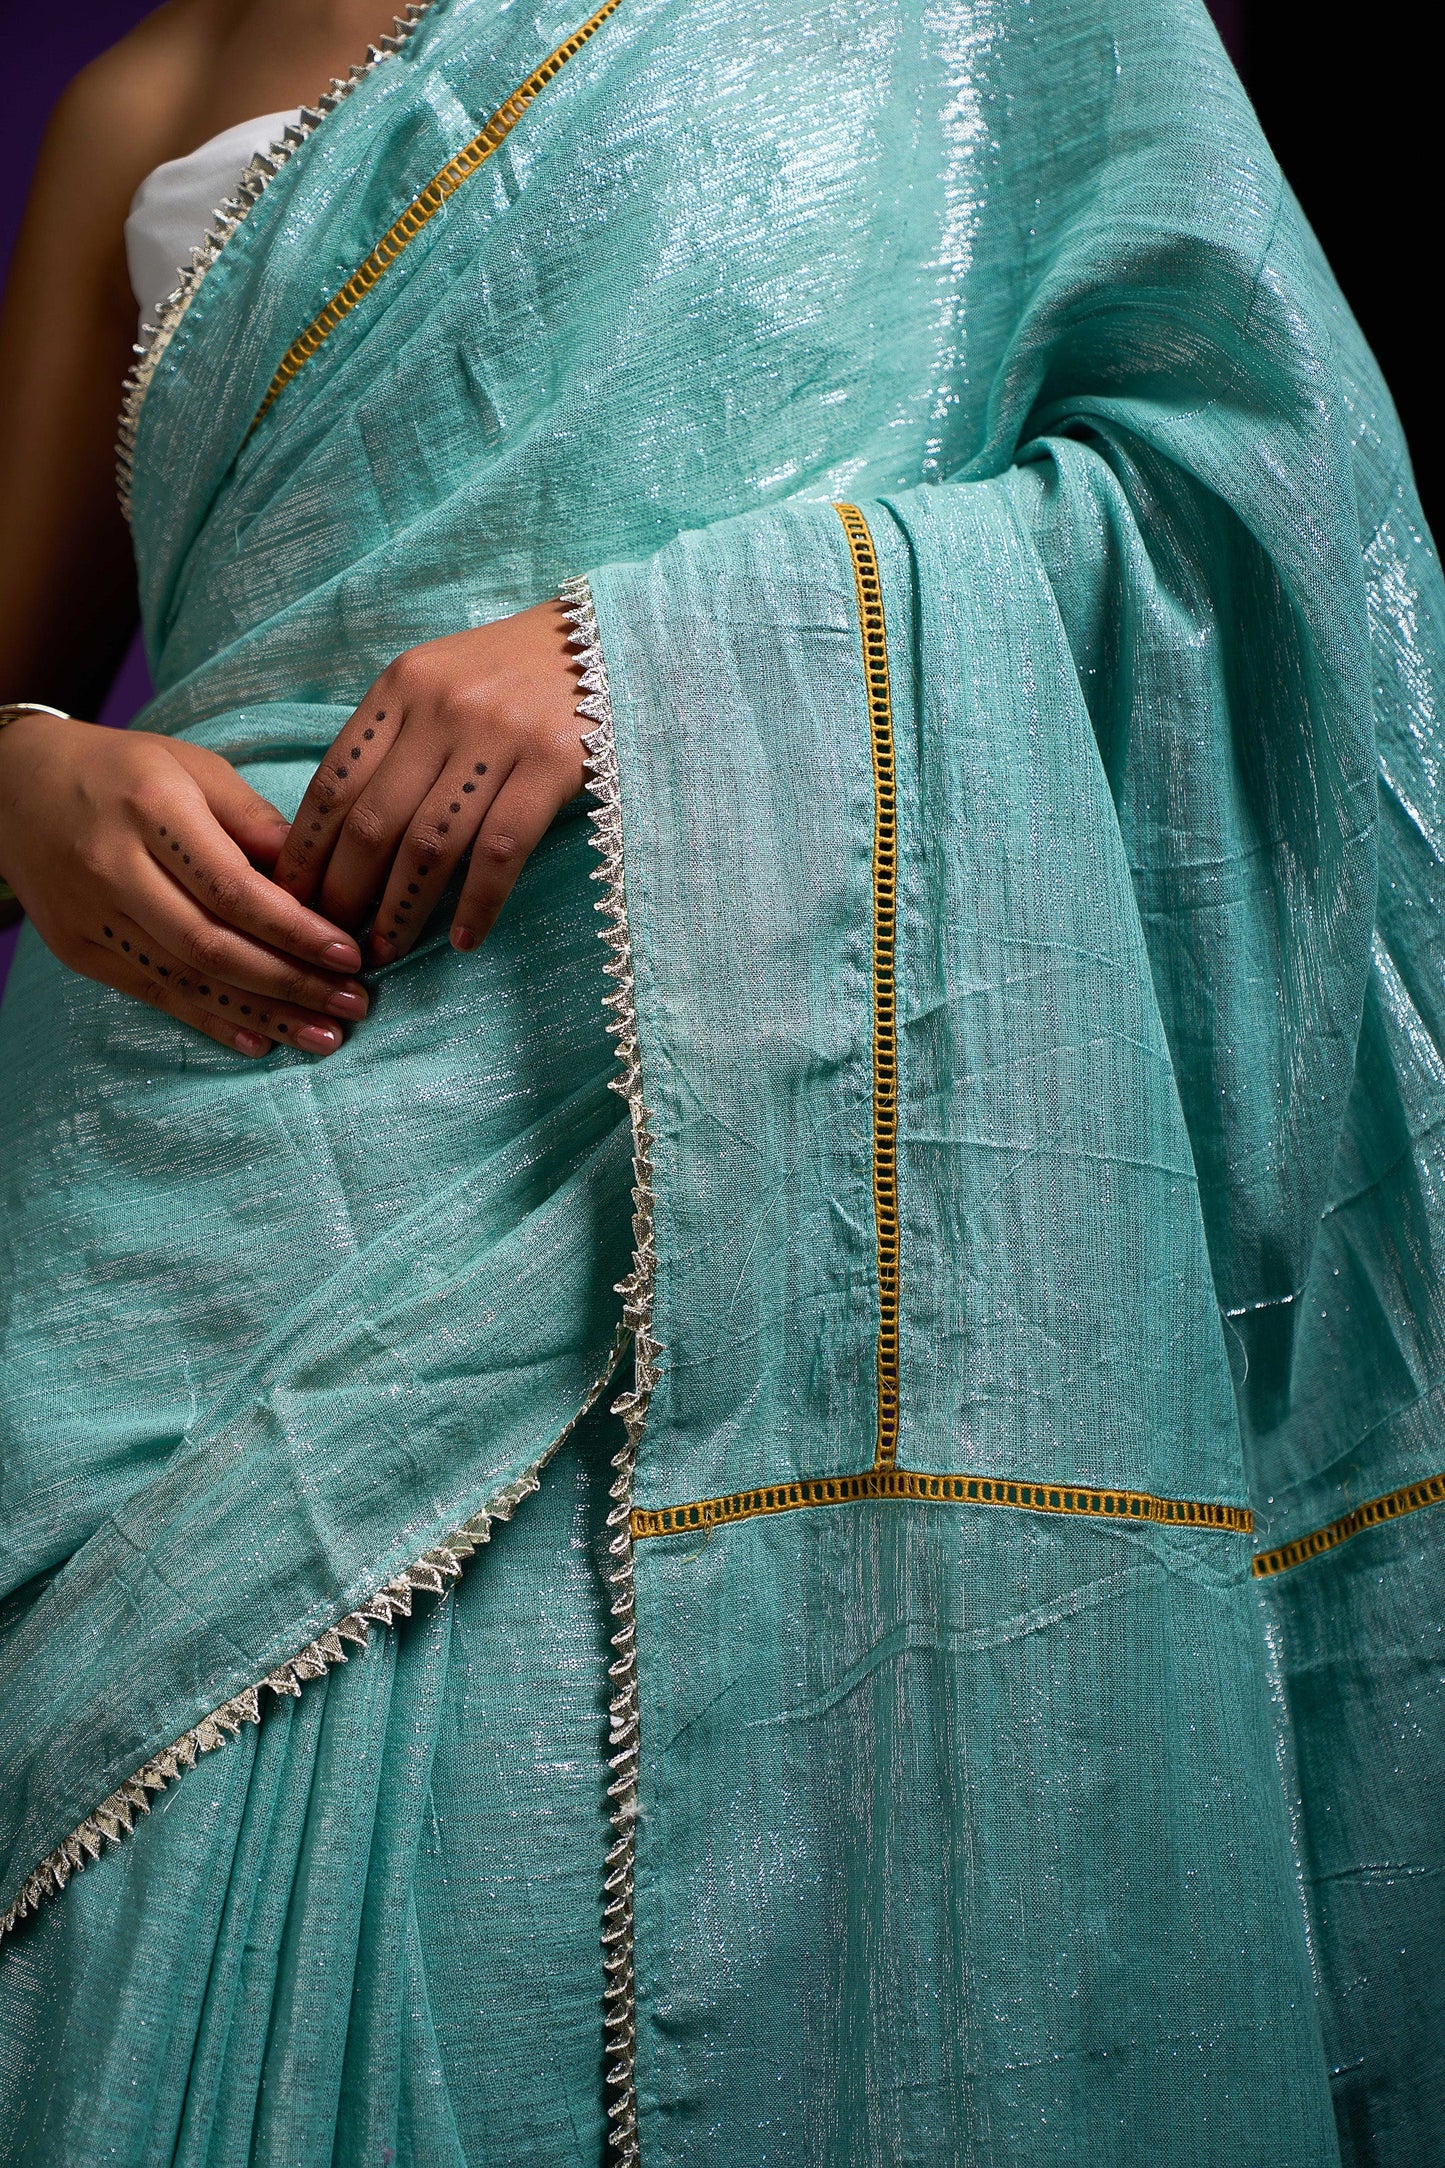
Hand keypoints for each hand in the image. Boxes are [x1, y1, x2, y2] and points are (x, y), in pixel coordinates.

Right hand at [0, 715, 370, 1056]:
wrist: (14, 788)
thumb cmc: (125, 771)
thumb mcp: (193, 769)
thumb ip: (255, 822)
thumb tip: (319, 880)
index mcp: (153, 809)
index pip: (234, 888)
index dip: (296, 930)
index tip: (351, 954)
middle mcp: (115, 866)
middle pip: (213, 943)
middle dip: (292, 982)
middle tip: (353, 1005)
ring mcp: (91, 914)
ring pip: (186, 978)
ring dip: (263, 1013)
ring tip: (323, 1037)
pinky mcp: (78, 950)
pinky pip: (154, 994)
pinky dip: (211, 1020)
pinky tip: (260, 1040)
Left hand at [272, 600, 584, 960]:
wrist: (610, 640)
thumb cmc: (514, 674)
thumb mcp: (439, 683)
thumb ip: (393, 741)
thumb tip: (341, 835)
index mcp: (400, 687)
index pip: (333, 784)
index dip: (305, 853)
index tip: (291, 901)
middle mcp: (441, 708)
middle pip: (373, 822)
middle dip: (344, 893)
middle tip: (332, 940)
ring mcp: (499, 736)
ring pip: (431, 843)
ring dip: (401, 909)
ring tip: (385, 952)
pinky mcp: (554, 764)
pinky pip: (502, 850)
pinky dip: (479, 903)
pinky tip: (463, 940)